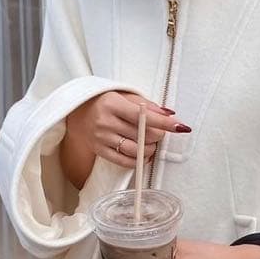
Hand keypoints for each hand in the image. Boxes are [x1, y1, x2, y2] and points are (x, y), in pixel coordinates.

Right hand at [66, 90, 191, 170]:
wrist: (79, 111)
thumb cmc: (107, 103)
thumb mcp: (126, 97)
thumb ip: (147, 105)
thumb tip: (169, 114)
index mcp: (113, 104)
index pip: (144, 116)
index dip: (164, 123)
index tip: (180, 127)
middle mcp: (105, 121)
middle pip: (142, 135)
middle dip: (157, 135)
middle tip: (159, 133)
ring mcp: (101, 138)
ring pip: (135, 150)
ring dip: (149, 149)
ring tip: (150, 144)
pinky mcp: (99, 150)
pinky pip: (124, 161)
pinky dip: (137, 160)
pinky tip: (142, 155)